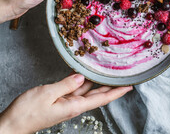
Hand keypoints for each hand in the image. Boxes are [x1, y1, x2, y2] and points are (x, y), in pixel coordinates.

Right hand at [0, 74, 131, 133]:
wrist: (13, 124)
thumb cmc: (27, 112)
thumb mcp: (46, 94)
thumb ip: (66, 84)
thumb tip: (82, 77)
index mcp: (74, 106)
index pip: (102, 99)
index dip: (116, 92)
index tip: (129, 86)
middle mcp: (74, 105)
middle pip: (98, 95)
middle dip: (112, 86)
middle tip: (124, 77)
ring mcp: (67, 103)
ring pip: (87, 91)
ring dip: (98, 82)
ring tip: (109, 72)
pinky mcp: (59, 100)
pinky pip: (75, 89)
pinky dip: (82, 82)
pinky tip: (86, 74)